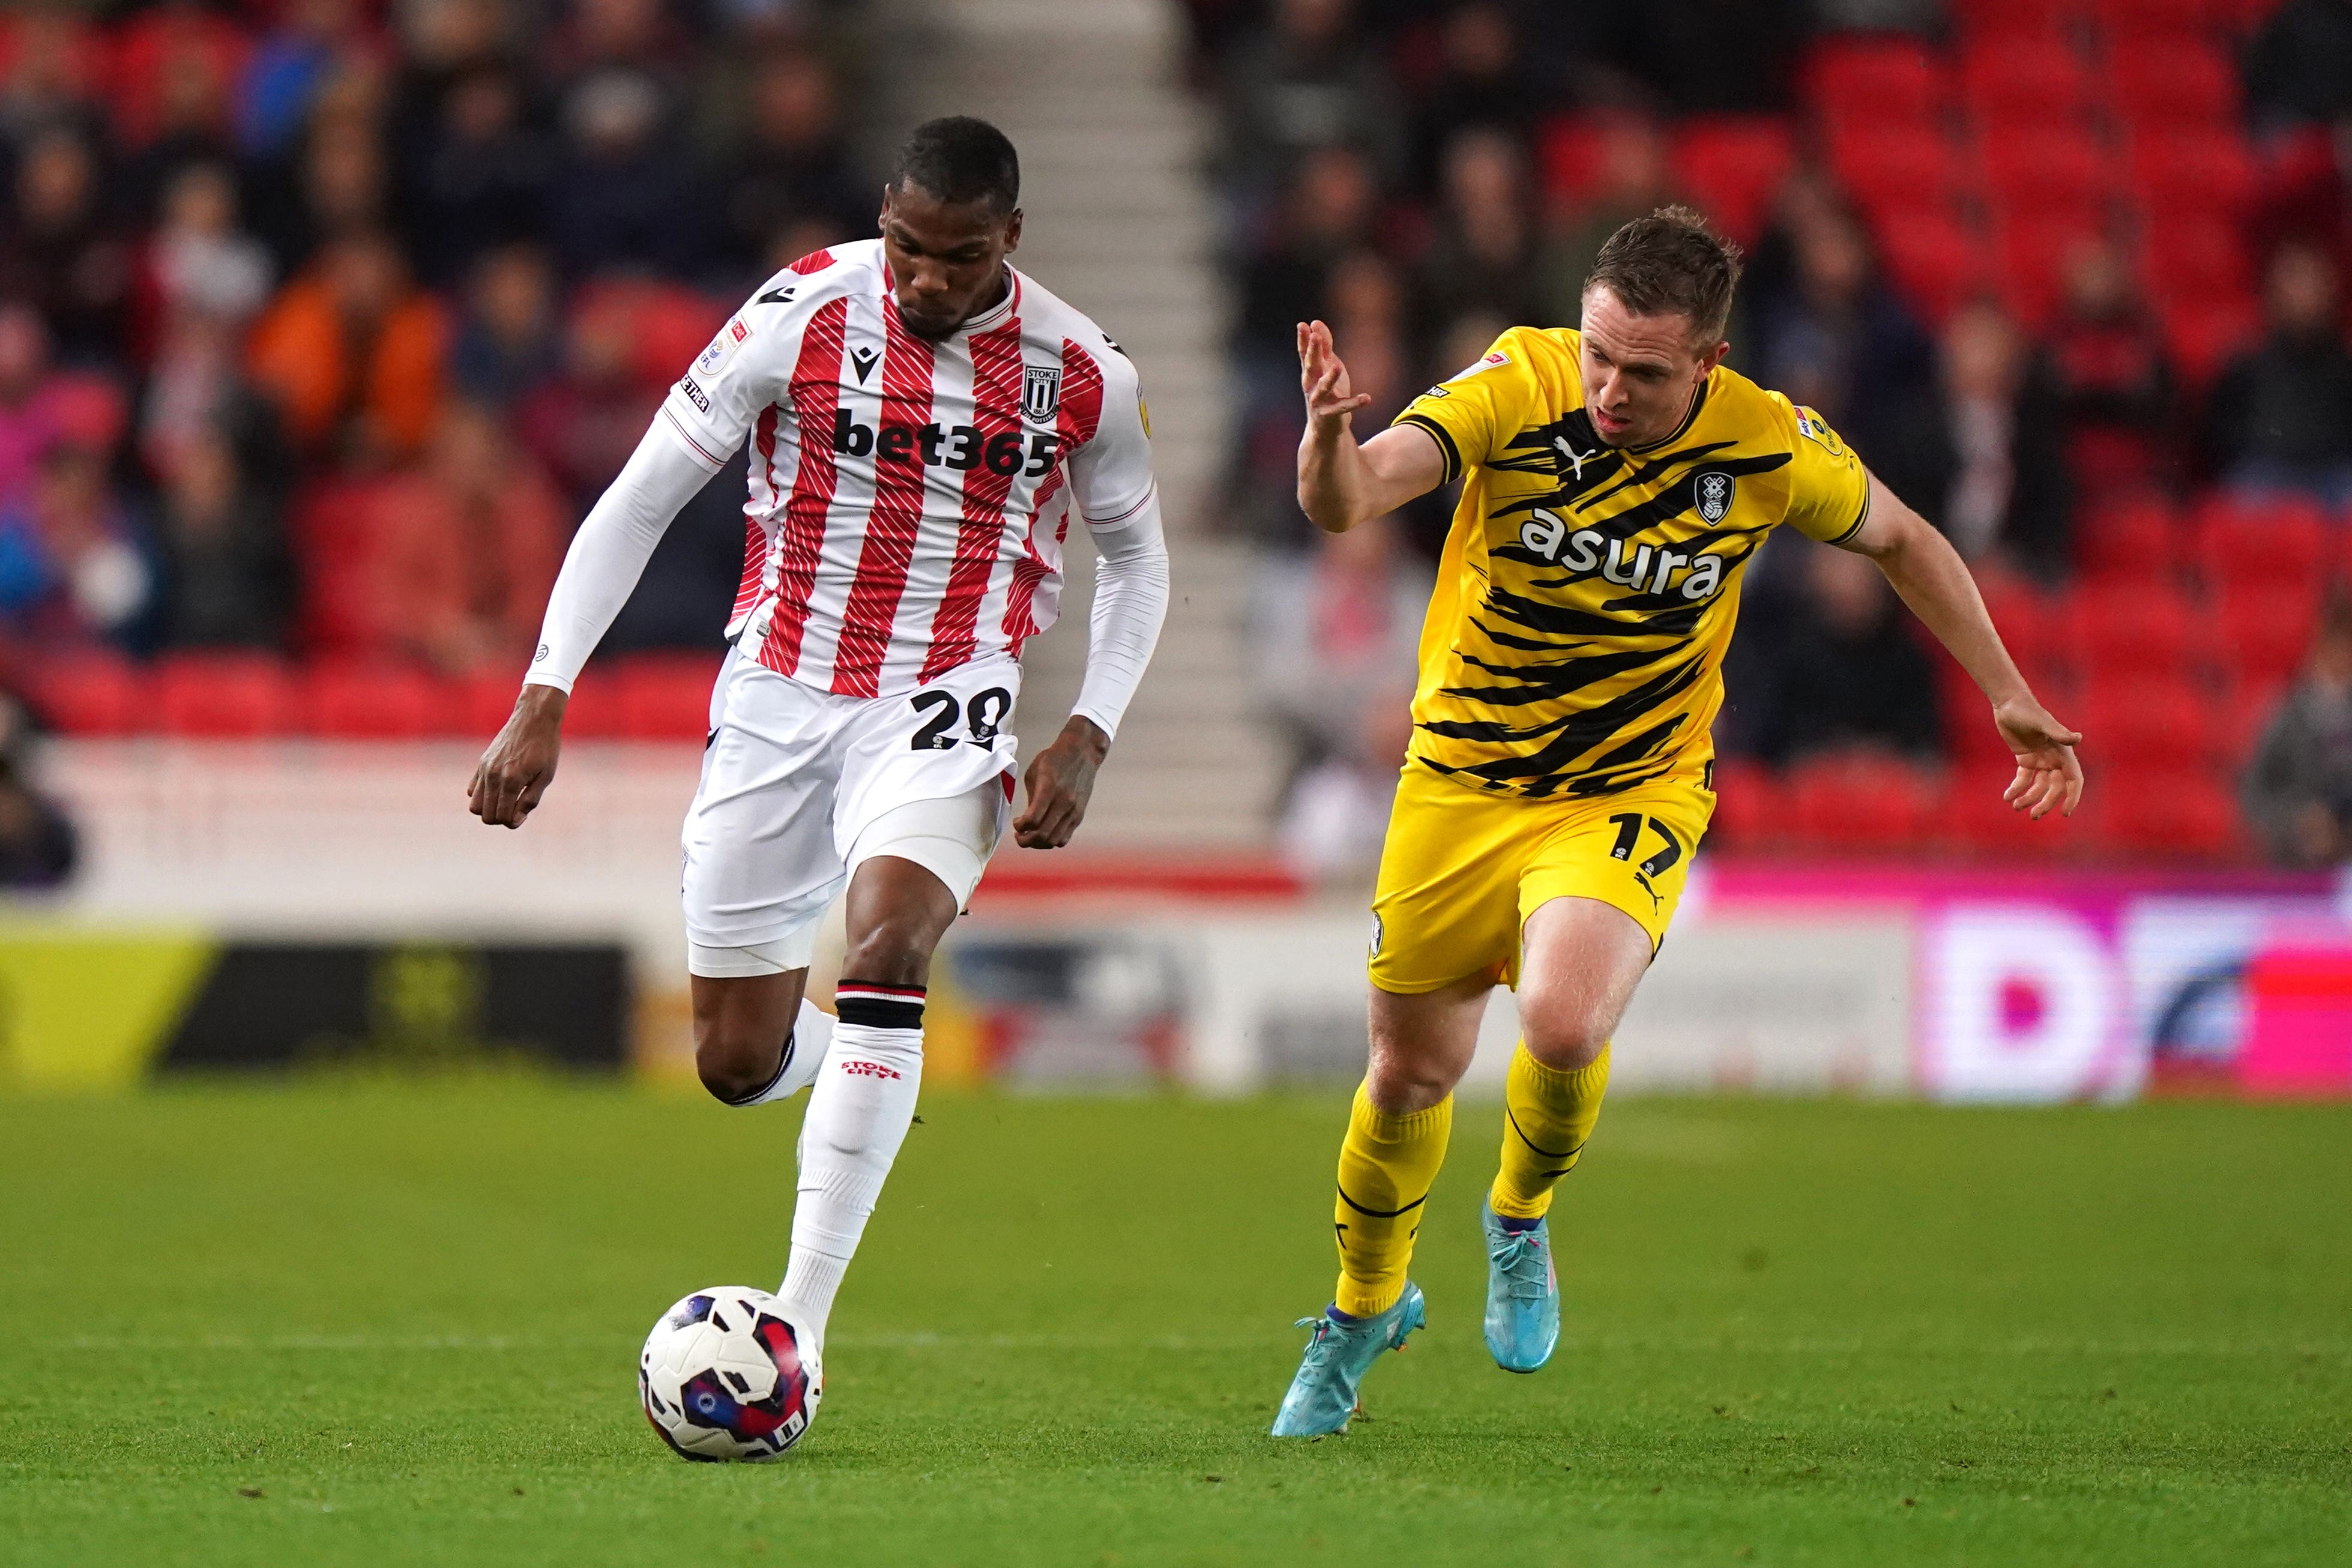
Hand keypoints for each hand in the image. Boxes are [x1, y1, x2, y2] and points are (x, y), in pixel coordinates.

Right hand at [468, 684, 565, 828]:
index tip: (524, 814)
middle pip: (485, 815)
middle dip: (500, 818)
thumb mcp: (546, 776)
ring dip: (489, 809)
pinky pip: (472, 790)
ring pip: (474, 805)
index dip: (513, 822)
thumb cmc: (545, 748)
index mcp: (511, 781)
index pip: (502, 817)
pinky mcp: (481, 763)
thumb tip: (515, 821)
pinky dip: (483, 795)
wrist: (534, 718)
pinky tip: (500, 789)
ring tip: (507, 800)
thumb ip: (530, 800)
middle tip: (516, 807)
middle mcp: (493, 776)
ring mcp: (484, 769)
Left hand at [1012, 717, 1107, 848]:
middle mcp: (1064, 802)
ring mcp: (1074, 810)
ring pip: (1054, 841)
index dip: (1020, 827)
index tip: (1016, 822)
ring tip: (1030, 836)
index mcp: (1049, 788)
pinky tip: (1044, 832)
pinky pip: (1065, 837)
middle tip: (1019, 835)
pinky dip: (1051, 840)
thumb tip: (1028, 821)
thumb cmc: (1054, 759)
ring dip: (1038, 843)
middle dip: (1025, 840)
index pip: (1033, 820)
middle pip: (1043, 835)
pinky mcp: (1079, 815)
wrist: (1082, 752)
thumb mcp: (1034, 773)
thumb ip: (1031, 799)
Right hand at [1297, 319, 1370, 441]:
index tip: (1301, 325)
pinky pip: (1343, 407)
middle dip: (1312, 352)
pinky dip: (1355, 403)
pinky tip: (1367, 397)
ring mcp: (1318, 401)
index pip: (1304, 354)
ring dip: (1329, 378)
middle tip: (1314, 337)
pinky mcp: (1330, 415)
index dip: (1302, 340)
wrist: (1325, 427)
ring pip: (1323, 388)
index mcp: (1310, 372)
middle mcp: (1310, 386)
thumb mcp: (1327, 366)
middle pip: (1310, 367)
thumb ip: (1324, 346)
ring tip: (1337, 366)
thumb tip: (1315, 322)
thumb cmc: (1327, 392)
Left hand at [1993, 695, 2083, 819]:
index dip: (2073, 797)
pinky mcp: (2026, 759)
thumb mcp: (2042, 722)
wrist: (2008, 703)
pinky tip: (2007, 797)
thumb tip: (2078, 738)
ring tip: (2015, 806)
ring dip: (2029, 798)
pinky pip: (2024, 779)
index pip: (2073, 780)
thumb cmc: (2027, 710)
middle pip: (2055, 788)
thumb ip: (2058, 732)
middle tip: (2033, 815)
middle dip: (2046, 802)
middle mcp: (2054, 758)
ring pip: (2039, 786)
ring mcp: (2040, 760)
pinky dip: (2017, 789)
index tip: (2065, 813)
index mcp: (2063, 752)